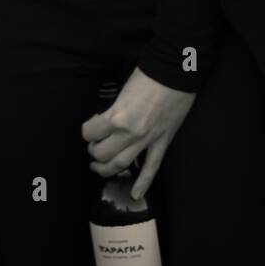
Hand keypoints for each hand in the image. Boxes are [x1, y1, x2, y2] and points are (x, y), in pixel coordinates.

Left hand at [81, 65, 195, 200]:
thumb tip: (105, 119)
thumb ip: (113, 108)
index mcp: (117, 116)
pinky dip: (143, 183)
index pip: (90, 132)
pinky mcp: (163, 142)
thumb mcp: (122, 90)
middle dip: (94, 151)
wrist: (176, 71)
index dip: (88, 129)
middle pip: (102, 153)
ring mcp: (147, 140)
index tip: (91, 125)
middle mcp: (130, 132)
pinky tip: (135, 195)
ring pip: (121, 164)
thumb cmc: (148, 74)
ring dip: (106, 169)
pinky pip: (152, 167)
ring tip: (99, 167)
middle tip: (94, 145)